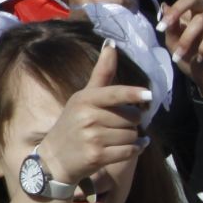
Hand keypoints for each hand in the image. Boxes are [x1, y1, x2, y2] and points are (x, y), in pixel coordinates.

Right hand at [30, 44, 151, 194]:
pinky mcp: (97, 156)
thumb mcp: (84, 98)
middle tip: (115, 126)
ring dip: (131, 138)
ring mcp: (92, 137)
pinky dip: (134, 150)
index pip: (114, 93)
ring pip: (133, 135)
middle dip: (131, 122)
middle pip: (131, 117)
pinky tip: (127, 148)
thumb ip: (101, 73)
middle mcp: (87, 117)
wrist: (54, 158)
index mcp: (84, 99)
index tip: (148, 96)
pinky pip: (130, 151)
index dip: (133, 94)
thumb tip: (111, 44)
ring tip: (115, 139)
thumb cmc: (73, 124)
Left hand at [159, 0, 202, 94]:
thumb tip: (165, 4)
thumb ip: (170, 25)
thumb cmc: (188, 58)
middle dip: (176, 13)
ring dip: (187, 39)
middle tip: (164, 30)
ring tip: (180, 55)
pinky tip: (200, 56)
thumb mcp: (173, 42)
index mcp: (189, 10)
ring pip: (200, 20)